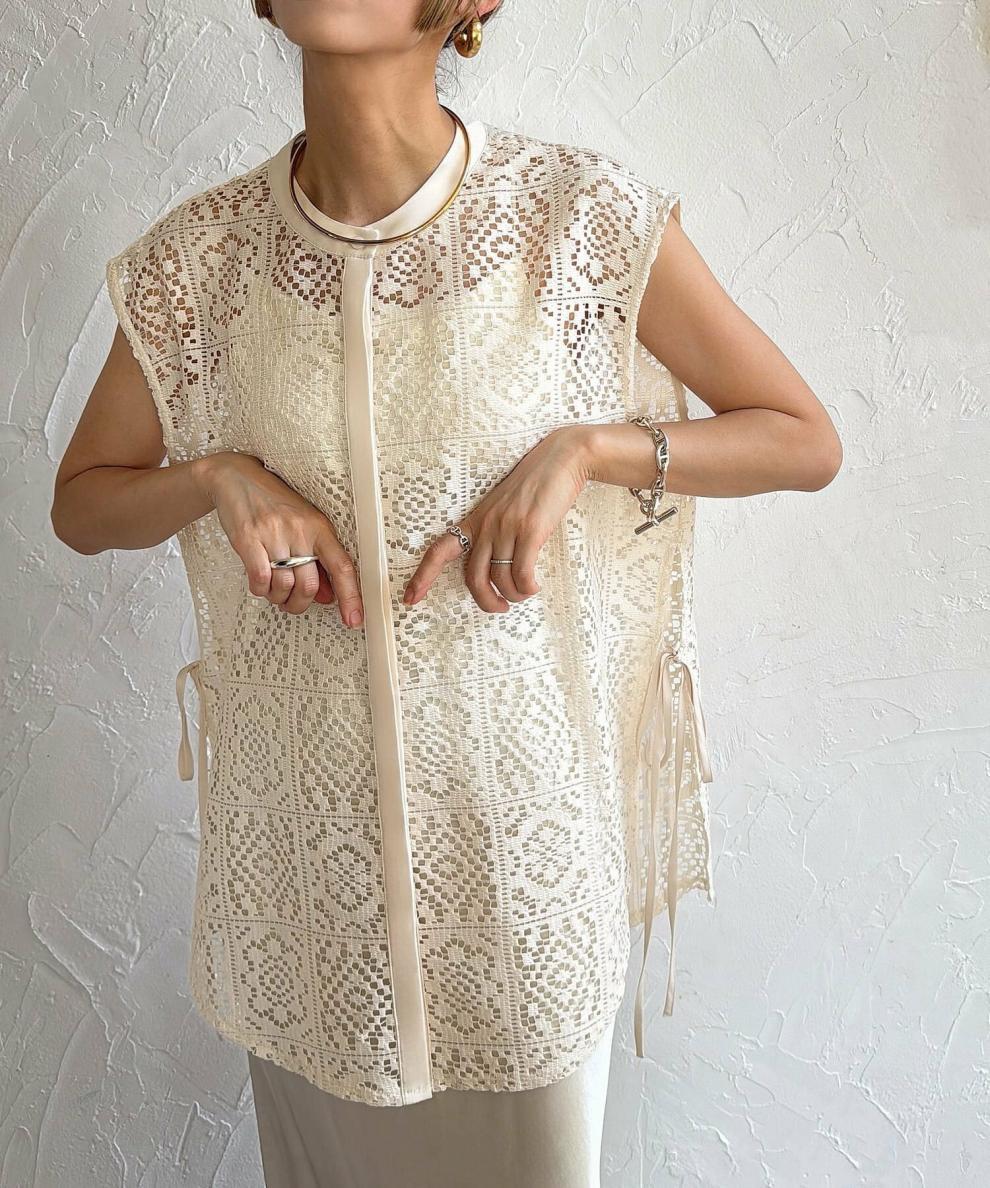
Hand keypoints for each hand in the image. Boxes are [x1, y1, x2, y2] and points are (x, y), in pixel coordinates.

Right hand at [194, 452, 363, 625]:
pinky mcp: (248, 537)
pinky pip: (260, 578)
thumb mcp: (303, 526)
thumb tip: (327, 597)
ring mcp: (273, 533)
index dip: (351, 596)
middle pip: (309, 585)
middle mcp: (299, 530)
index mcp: (319, 527)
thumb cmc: (274, 503)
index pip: (342, 566)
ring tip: (274, 590)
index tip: (354, 619)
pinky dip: (260, 589)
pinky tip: (260, 583)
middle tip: (292, 602)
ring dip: (278, 598)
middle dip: (300, 603)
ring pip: (284, 586)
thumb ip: (316, 561)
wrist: (236, 477)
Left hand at [402, 426, 594, 612]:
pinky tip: (534, 585)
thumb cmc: (536, 484)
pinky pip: (522, 573)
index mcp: (476, 520)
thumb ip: (495, 531)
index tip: (410, 598)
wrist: (561, 459)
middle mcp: (486, 525)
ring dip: (513, 595)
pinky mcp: (530, 530)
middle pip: (473, 578)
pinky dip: (527, 587)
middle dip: (485, 601)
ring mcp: (507, 527)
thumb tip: (497, 565)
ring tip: (525, 592)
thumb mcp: (504, 506)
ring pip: (499, 579)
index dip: (422, 577)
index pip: (439, 551)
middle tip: (499, 607)